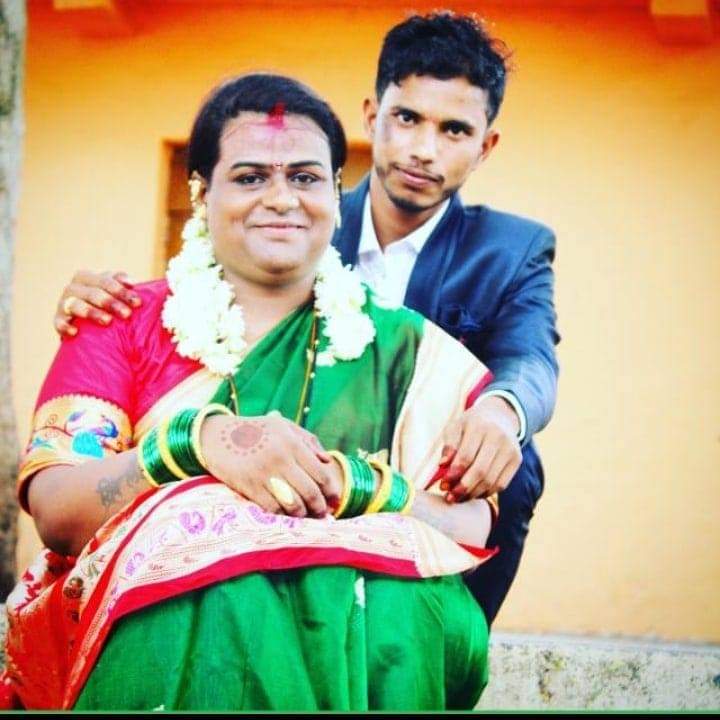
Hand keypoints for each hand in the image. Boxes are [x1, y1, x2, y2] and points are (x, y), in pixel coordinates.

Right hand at [55, 270, 141, 336]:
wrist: (85, 328)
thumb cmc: (108, 308)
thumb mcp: (116, 295)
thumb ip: (124, 287)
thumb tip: (134, 283)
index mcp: (89, 278)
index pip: (106, 280)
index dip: (122, 290)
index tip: (138, 302)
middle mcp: (74, 288)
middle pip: (92, 291)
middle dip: (110, 301)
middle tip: (127, 314)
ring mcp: (64, 303)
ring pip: (75, 304)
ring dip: (91, 311)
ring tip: (107, 321)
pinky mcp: (58, 320)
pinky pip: (59, 322)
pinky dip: (65, 325)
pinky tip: (75, 332)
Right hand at [200, 413, 342, 517]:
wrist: (216, 437)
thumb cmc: (254, 430)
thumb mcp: (282, 425)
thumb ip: (308, 440)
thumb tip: (327, 461)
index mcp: (292, 443)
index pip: (321, 474)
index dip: (331, 491)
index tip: (334, 500)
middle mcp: (281, 458)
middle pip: (310, 492)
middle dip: (320, 508)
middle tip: (322, 514)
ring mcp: (264, 474)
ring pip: (293, 504)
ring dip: (302, 515)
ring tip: (305, 515)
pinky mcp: (249, 487)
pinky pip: (273, 509)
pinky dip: (282, 516)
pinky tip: (285, 515)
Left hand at [438, 396, 521, 501]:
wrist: (499, 416)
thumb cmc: (471, 425)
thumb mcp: (456, 427)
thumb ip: (449, 445)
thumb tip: (443, 465)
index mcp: (479, 426)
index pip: (466, 456)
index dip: (454, 473)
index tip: (443, 485)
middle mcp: (498, 437)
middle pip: (480, 471)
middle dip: (463, 488)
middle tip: (450, 497)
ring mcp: (510, 449)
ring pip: (491, 481)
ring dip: (473, 494)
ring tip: (458, 497)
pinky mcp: (517, 460)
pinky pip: (501, 484)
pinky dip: (486, 493)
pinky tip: (473, 493)